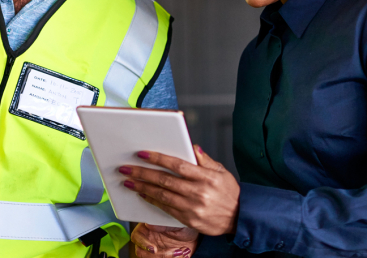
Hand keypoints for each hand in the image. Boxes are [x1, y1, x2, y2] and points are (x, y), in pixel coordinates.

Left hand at [121, 145, 240, 235]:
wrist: (240, 218)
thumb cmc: (230, 193)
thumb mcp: (222, 172)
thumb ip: (205, 160)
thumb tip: (192, 147)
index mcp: (206, 177)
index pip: (177, 165)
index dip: (158, 158)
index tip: (142, 154)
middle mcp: (198, 192)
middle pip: (165, 180)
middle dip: (143, 173)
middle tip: (126, 168)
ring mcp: (193, 207)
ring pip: (162, 195)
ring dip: (143, 187)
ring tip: (129, 181)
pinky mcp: (189, 219)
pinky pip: (166, 208)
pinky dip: (152, 200)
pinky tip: (142, 194)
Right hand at [131, 223, 197, 257]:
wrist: (194, 236)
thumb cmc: (184, 225)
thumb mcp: (176, 222)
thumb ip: (163, 224)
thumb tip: (149, 225)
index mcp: (148, 228)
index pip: (137, 236)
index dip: (143, 243)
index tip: (154, 249)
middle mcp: (148, 240)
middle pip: (142, 252)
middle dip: (159, 255)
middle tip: (174, 252)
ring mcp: (154, 250)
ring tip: (181, 252)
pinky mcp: (162, 256)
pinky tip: (182, 254)